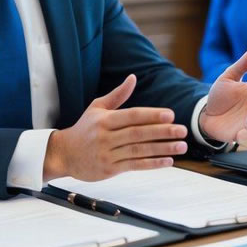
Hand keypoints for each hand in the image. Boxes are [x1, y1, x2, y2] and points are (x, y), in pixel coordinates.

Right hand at [43, 74, 187, 180]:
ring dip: (162, 148)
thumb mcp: (97, 108)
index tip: (170, 115)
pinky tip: (168, 160)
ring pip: (139, 151)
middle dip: (162, 132)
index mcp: (104, 120)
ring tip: (181, 146)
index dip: (152, 115)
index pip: (132, 116)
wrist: (64, 154)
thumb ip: (118, 95)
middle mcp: (105, 137)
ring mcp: (107, 154)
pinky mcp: (109, 169)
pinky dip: (152, 164)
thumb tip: (133, 77)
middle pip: (138, 134)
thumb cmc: (83, 129)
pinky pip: (134, 165)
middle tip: (182, 130)